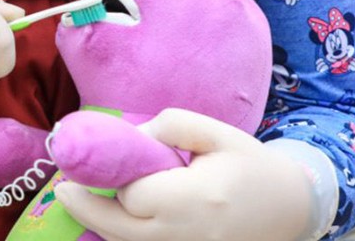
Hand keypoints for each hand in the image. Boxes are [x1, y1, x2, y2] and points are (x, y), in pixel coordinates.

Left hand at [55, 108, 324, 240]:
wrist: (291, 209)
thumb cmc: (252, 166)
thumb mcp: (218, 133)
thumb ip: (173, 126)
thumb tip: (133, 138)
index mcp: (195, 199)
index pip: (133, 195)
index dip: (113, 179)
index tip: (101, 163)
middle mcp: (186, 235)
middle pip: (118, 230)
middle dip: (87, 208)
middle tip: (63, 187)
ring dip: (101, 224)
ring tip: (78, 199)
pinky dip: (122, 237)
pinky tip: (110, 217)